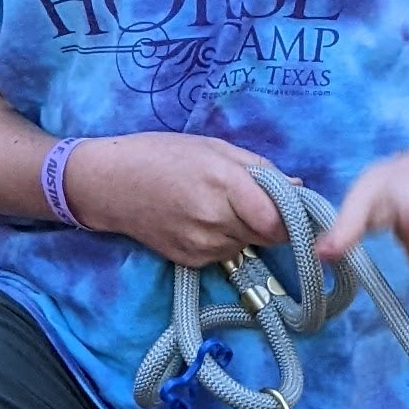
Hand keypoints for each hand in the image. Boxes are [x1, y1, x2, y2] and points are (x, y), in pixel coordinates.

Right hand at [63, 131, 284, 268]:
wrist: (110, 184)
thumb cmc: (161, 155)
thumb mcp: (213, 147)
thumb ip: (259, 169)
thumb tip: (298, 188)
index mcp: (225, 183)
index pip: (277, 221)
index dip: (290, 217)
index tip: (292, 209)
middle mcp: (215, 219)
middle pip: (268, 236)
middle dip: (269, 222)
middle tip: (252, 201)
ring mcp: (202, 244)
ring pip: (247, 246)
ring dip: (246, 231)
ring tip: (219, 206)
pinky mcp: (190, 261)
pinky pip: (224, 254)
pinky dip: (224, 240)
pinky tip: (201, 220)